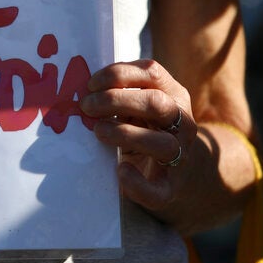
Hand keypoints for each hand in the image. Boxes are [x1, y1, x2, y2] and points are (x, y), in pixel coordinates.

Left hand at [81, 59, 196, 213]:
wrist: (172, 173)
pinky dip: (136, 182)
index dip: (119, 74)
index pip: (152, 72)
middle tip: (86, 106)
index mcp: (174, 95)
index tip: (90, 84)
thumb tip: (80, 90)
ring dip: (125, 134)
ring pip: (163, 143)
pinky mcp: (170, 188)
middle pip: (156, 103)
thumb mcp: (137, 106)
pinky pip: (157, 190)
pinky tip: (119, 171)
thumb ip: (118, 94)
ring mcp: (181, 156)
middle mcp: (183, 123)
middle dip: (115, 100)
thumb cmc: (145, 130)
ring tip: (98, 131)